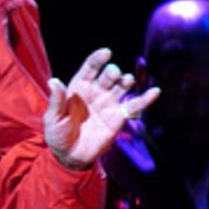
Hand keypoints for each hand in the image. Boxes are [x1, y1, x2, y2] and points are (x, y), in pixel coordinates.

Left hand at [44, 48, 159, 169]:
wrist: (70, 155)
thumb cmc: (57, 134)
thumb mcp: (53, 118)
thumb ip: (56, 100)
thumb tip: (53, 81)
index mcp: (78, 87)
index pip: (90, 68)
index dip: (97, 59)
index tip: (106, 53)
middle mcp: (96, 92)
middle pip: (108, 76)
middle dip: (112, 72)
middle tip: (114, 74)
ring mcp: (108, 103)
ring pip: (121, 87)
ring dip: (126, 81)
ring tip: (127, 80)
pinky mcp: (118, 117)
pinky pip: (134, 106)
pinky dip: (145, 99)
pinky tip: (155, 92)